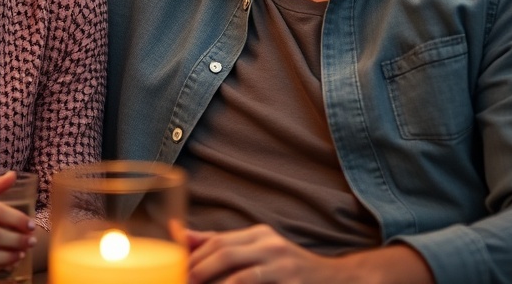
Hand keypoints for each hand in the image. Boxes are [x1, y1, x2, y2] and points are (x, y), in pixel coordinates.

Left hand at [187, 225, 344, 283]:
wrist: (334, 281)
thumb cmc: (287, 270)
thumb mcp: (257, 252)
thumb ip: (220, 244)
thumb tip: (178, 233)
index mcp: (259, 234)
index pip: (217, 240)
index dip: (193, 257)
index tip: (177, 272)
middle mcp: (270, 244)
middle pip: (224, 253)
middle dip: (198, 271)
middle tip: (183, 282)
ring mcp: (282, 264)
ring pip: (237, 274)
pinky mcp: (290, 282)